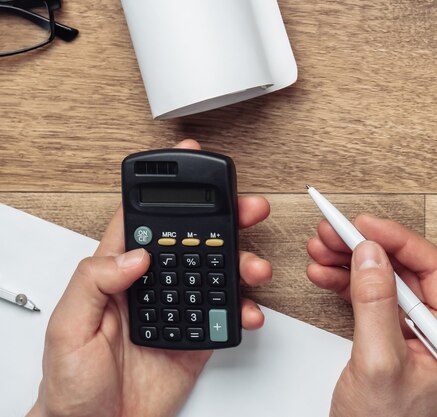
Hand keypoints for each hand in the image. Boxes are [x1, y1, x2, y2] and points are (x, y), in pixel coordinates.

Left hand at [28, 140, 271, 416]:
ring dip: (242, 263)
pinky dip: (243, 309)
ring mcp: (179, 307)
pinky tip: (248, 309)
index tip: (190, 160)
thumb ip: (96, 282)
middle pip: (193, 239)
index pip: (144, 218)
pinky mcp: (198, 334)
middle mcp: (152, 284)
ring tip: (254, 266)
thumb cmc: (72, 384)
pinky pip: (227, 314)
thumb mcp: (68, 327)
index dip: (166, 187)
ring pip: (217, 272)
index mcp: (117, 274)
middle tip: (245, 207)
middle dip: (223, 217)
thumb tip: (135, 253)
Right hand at [307, 214, 436, 416]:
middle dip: (365, 247)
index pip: (433, 266)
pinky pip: (371, 297)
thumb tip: (371, 255)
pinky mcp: (392, 336)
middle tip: (333, 233)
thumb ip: (375, 304)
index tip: (363, 224)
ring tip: (322, 250)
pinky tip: (325, 274)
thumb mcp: (379, 362)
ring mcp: (416, 332)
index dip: (396, 239)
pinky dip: (346, 283)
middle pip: (406, 268)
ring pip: (385, 279)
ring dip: (351, 261)